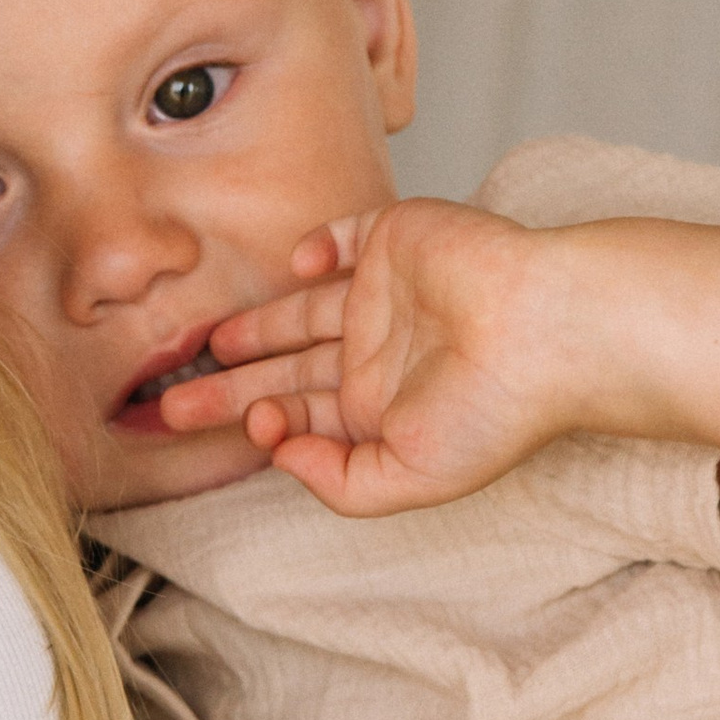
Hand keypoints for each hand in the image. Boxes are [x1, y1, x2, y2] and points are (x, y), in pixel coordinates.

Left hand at [158, 200, 574, 513]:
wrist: (550, 331)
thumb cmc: (497, 411)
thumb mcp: (408, 477)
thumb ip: (340, 482)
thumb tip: (280, 457)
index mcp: (384, 408)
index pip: (303, 415)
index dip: (256, 423)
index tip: (232, 428)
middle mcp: (380, 353)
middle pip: (287, 368)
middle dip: (230, 387)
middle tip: (169, 403)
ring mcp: (387, 296)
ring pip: (302, 310)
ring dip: (255, 325)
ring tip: (207, 342)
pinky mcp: (399, 242)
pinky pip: (345, 237)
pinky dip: (315, 247)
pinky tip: (296, 267)